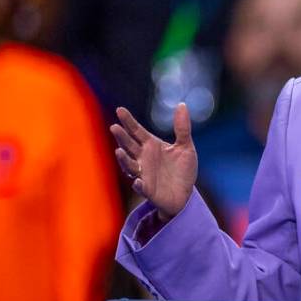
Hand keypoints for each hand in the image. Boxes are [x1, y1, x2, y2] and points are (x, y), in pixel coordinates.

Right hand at [111, 104, 197, 221]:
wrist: (185, 195)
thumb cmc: (182, 170)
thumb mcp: (186, 147)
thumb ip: (182, 128)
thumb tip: (182, 104)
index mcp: (151, 145)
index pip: (136, 131)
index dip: (128, 121)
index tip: (120, 110)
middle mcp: (143, 158)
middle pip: (129, 145)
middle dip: (122, 137)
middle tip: (114, 127)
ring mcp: (143, 174)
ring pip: (129, 165)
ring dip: (123, 159)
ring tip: (118, 151)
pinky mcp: (148, 190)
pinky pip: (141, 187)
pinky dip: (138, 185)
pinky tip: (137, 181)